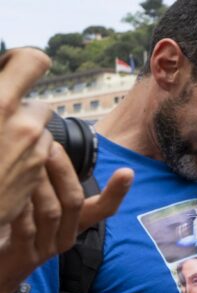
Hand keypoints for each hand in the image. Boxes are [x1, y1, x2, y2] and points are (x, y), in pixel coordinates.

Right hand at [0, 48, 53, 224]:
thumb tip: (2, 91)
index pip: (34, 61)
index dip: (21, 61)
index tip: (7, 67)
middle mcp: (22, 124)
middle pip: (37, 104)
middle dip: (19, 110)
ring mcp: (32, 151)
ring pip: (38, 132)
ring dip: (22, 134)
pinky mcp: (35, 174)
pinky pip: (37, 154)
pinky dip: (24, 155)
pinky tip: (0, 164)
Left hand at [0, 143, 132, 292]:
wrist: (0, 271)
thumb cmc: (17, 232)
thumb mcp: (40, 209)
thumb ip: (49, 187)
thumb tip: (50, 148)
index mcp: (74, 226)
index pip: (103, 209)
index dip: (116, 192)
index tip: (127, 172)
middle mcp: (65, 238)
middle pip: (73, 202)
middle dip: (62, 171)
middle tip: (49, 145)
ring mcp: (45, 249)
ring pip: (51, 213)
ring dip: (41, 183)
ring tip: (29, 160)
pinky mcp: (23, 256)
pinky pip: (25, 228)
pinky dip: (21, 206)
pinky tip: (13, 190)